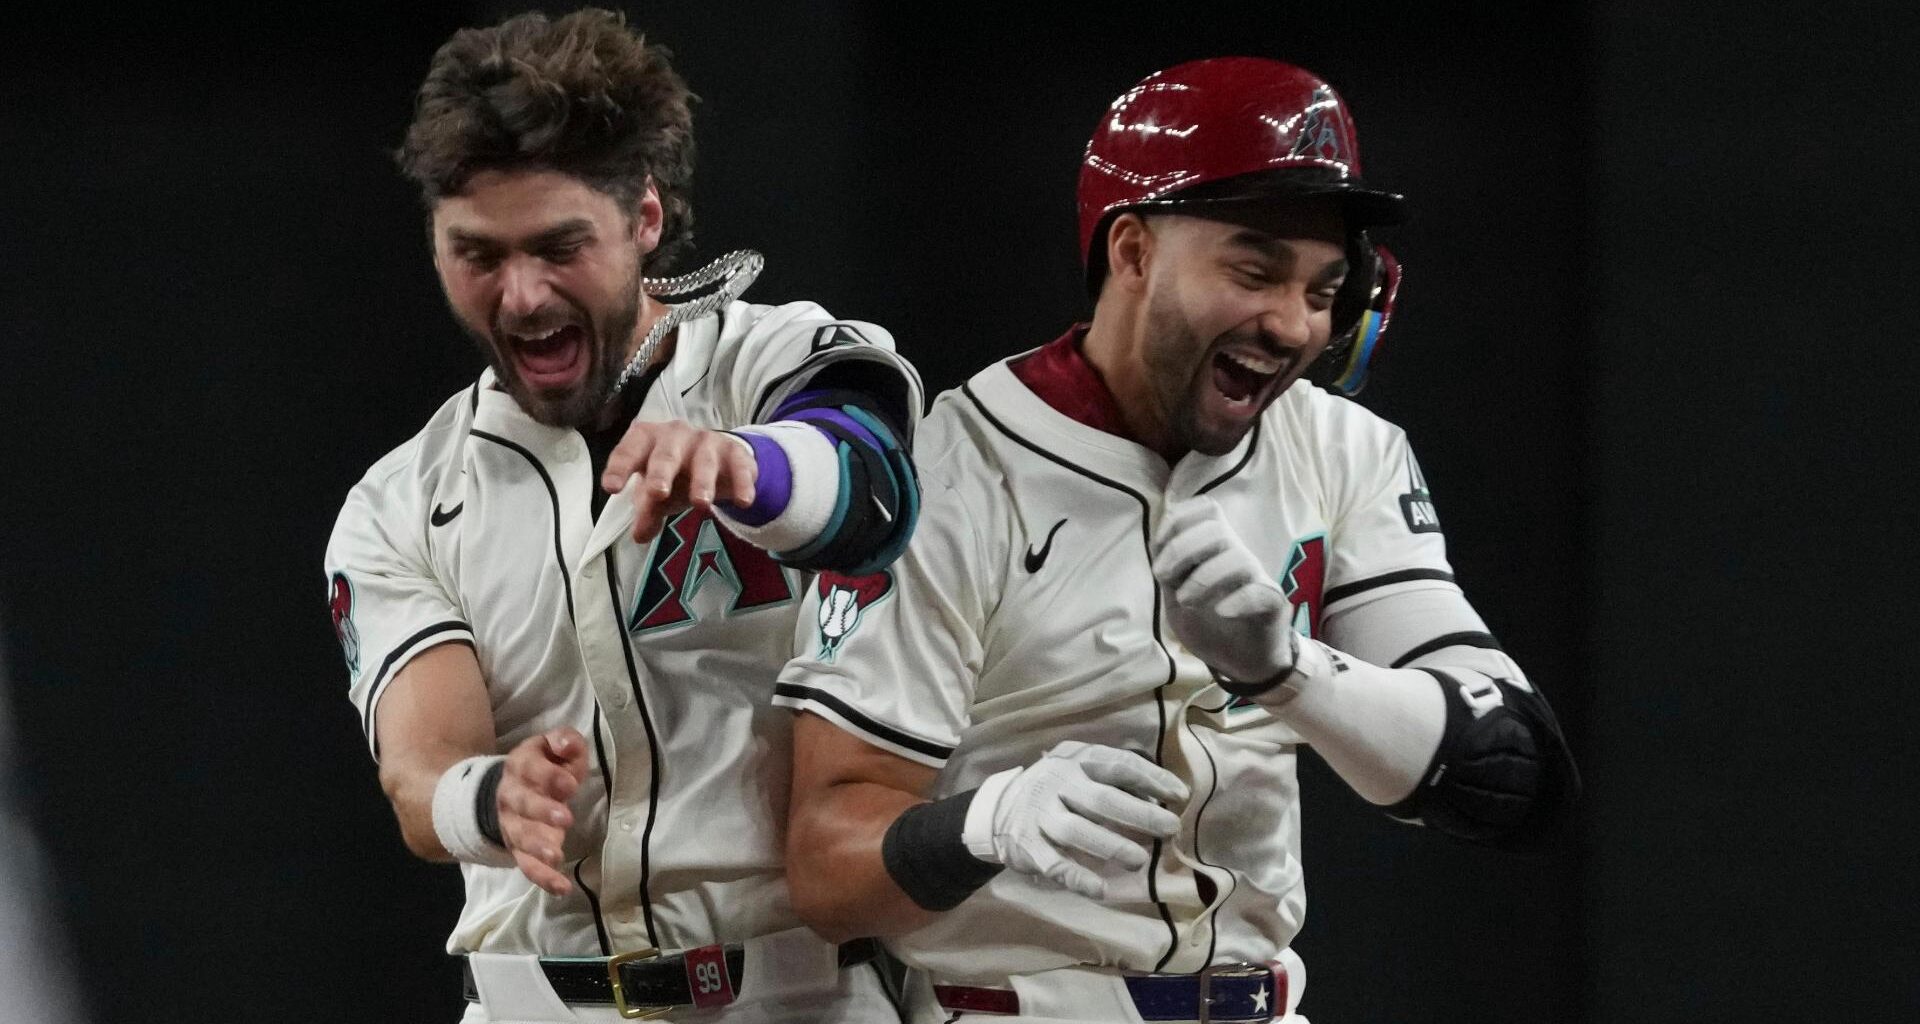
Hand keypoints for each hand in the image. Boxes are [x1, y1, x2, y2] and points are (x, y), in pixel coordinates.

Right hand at [496, 728, 589, 896]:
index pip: (530, 768)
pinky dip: (543, 878)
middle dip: (542, 811)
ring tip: (556, 855)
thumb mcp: (553, 747)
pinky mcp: (520, 850)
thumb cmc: (544, 766)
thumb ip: (563, 742)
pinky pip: (527, 866)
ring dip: (537, 847)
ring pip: (520, 837)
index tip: (570, 784)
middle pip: (522, 804)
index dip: (548, 776)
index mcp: (520, 766)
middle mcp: (511, 797)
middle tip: (566, 818)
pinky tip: (562, 887)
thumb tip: (565, 744)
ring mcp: (513, 826)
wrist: (508, 790)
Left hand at [600, 420, 758, 542]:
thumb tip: (639, 535)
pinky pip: (739, 467)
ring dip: (702, 482)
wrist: (717, 457)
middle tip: (658, 493)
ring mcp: (707, 441)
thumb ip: (648, 511)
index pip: (629, 450)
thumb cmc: (676, 473)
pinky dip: (742, 483)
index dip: (619, 467)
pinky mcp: (735, 452)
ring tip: (701, 504)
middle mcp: (676, 435)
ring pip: (703, 461)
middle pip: (666, 454)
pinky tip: (743, 501)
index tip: (611, 488)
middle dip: (661, 472)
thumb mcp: (658, 493)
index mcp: (648, 441)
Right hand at [979, 741, 1186, 899]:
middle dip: (1140, 815)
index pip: (1117, 765)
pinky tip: (1100, 889)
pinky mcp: (1026, 844)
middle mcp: (1056, 783)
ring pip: (1076, 830)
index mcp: (1075, 761)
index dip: (1151, 778)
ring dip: (1110, 846)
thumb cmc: (1056, 790)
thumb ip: (1116, 779)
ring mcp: (1039, 814)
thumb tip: (1165, 797)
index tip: (1180, 796)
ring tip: (1138, 861)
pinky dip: (1077, 878)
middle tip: (1171, 829)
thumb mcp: (1080, 770)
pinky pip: (1053, 864)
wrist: (998, 809)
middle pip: (1101, 799)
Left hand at [1151, 497, 1297, 687]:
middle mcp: (1238, 556)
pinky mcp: (1271, 606)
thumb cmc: (1210, 623)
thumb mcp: (1178, 595)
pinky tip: (1221, 611)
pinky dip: (1237, 600)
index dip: (1178, 519)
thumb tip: (1158, 543)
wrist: (1243, 662)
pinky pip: (1260, 593)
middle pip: (1217, 530)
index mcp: (1216, 548)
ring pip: (1239, 558)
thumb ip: (1169, 570)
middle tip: (1164, 577)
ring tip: (1186, 600)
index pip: (1206, 509)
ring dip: (1204, 578)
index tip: (1158, 545)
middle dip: (1181, 549)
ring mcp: (1257, 579)